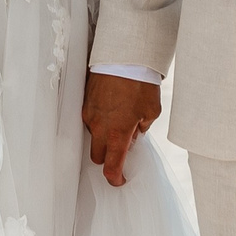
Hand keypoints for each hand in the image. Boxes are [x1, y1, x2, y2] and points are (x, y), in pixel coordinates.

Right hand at [83, 73, 161, 187]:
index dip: (115, 178)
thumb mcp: (151, 110)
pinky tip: (112, 107)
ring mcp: (89, 114)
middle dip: (108, 157)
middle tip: (122, 146)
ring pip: (93, 136)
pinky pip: (90, 118)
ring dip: (103, 135)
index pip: (110, 167)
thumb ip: (142, 128)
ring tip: (120, 118)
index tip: (119, 179)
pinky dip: (100, 119)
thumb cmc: (140, 83)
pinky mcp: (84, 101)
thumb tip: (134, 134)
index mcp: (116, 134)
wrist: (124, 55)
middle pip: (97, 156)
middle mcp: (99, 127)